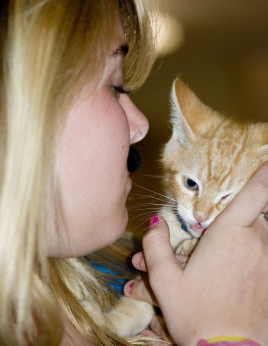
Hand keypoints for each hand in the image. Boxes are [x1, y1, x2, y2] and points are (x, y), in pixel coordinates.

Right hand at [124, 163, 267, 344]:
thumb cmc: (197, 316)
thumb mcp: (164, 281)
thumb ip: (155, 245)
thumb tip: (154, 223)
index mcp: (231, 232)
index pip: (257, 188)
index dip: (264, 168)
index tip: (266, 152)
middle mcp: (257, 239)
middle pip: (248, 211)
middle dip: (227, 218)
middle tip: (206, 238)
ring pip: (253, 232)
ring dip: (235, 239)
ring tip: (213, 265)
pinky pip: (260, 251)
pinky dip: (247, 255)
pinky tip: (229, 277)